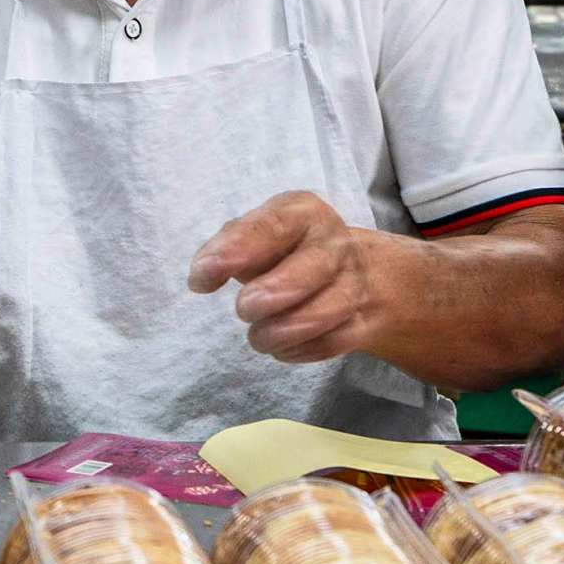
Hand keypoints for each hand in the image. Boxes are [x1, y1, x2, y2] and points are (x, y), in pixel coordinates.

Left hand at [188, 192, 410, 364]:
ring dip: (288, 328)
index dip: (237, 249)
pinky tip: (281, 350)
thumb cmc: (286, 252)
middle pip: (315, 265)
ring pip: (332, 306)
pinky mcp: (361, 320)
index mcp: (302, 213)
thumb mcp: (256, 237)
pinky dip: (305, 349)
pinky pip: (338, 339)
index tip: (203, 275)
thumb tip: (202, 276)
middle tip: (244, 307)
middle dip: (277, 289)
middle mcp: (334, 244)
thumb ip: (226, 248)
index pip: (273, 225)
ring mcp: (354, 282)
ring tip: (258, 337)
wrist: (350, 271)